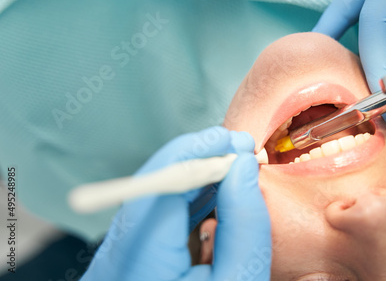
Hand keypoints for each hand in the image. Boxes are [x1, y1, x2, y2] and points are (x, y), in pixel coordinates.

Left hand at [81, 126, 271, 280]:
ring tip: (233, 170)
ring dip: (194, 176)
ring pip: (153, 195)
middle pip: (153, 185)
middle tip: (239, 153)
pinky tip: (213, 193)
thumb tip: (242, 169)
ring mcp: (115, 257)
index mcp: (141, 265)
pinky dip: (185, 198)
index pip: (161, 186)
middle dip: (199, 161)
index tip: (234, 144)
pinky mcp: (125, 258)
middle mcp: (115, 256)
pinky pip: (154, 213)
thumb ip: (245, 224)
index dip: (199, 153)